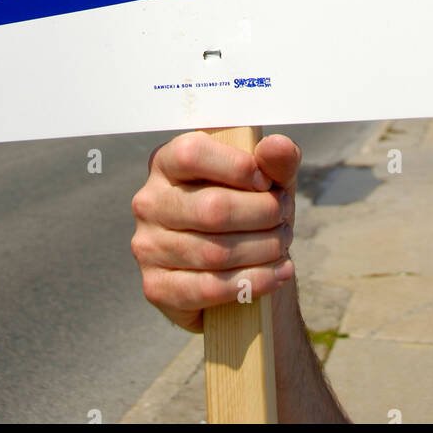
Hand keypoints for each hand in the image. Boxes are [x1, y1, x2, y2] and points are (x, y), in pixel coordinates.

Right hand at [131, 130, 300, 331]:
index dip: (237, 167)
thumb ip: (275, 161)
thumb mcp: (266, 183)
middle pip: (211, 207)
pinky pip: (209, 287)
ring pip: (214, 252)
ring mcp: (147, 246)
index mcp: (167, 163)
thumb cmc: (247, 213)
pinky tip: (279, 273)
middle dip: (262, 213)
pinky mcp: (156, 287)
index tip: (267, 182)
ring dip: (264, 249)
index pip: (192, 154)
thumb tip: (277, 145)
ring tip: (284, 244)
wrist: (234, 275)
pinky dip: (254, 281)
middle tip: (285, 217)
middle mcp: (149, 202)